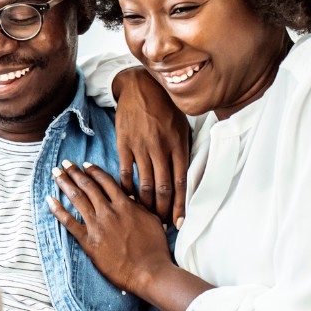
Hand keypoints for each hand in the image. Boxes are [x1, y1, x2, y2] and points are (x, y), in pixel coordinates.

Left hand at [45, 160, 172, 297]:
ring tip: (55, 174)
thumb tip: (128, 196)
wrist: (149, 271)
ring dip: (64, 183)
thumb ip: (137, 207)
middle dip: (74, 172)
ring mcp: (97, 225)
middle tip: (64, 163)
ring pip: (77, 198)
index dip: (93, 171)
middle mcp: (109, 211)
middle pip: (88, 186)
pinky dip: (58, 210)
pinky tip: (49, 200)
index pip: (106, 181)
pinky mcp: (88, 241)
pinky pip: (69, 222)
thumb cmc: (154, 249)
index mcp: (125, 204)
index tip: (85, 164)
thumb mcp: (151, 220)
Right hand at [111, 66, 189, 226]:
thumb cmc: (165, 108)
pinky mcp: (124, 144)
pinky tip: (128, 199)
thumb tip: (185, 176)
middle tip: (161, 223)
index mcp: (178, 145)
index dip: (180, 205)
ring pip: (145, 184)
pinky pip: (126, 173)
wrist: (141, 87)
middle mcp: (161, 149)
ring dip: (146, 204)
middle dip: (163, 210)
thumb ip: (184, 150)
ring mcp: (141, 147)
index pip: (181, 183)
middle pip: (163, 188)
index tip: (179, 222)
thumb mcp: (182, 127)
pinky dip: (127, 189)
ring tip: (146, 215)